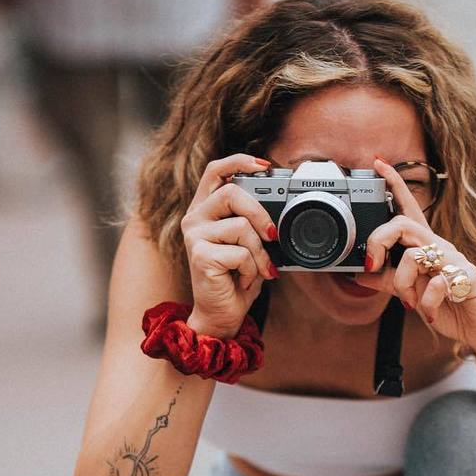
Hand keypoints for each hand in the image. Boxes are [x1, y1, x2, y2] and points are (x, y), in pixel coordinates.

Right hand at [180, 154, 279, 336]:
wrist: (222, 314)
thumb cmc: (237, 278)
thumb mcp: (249, 244)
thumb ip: (254, 222)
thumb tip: (281, 209)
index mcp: (205, 209)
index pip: (216, 171)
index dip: (239, 161)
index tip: (264, 166)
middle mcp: (195, 218)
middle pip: (232, 192)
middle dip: (261, 213)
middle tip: (273, 235)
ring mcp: (194, 236)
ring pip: (241, 226)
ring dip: (259, 251)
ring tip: (257, 268)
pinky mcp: (199, 256)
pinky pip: (240, 253)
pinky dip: (252, 269)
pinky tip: (244, 279)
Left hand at [354, 159, 475, 354]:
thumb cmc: (452, 306)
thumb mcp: (413, 293)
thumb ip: (388, 281)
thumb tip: (359, 274)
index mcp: (427, 247)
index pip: (409, 209)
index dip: (394, 184)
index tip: (378, 163)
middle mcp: (440, 248)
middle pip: (403, 223)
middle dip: (379, 241)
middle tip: (371, 265)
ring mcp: (454, 262)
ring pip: (414, 255)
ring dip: (402, 283)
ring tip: (408, 302)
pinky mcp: (466, 279)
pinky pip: (435, 284)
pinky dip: (427, 303)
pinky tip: (429, 314)